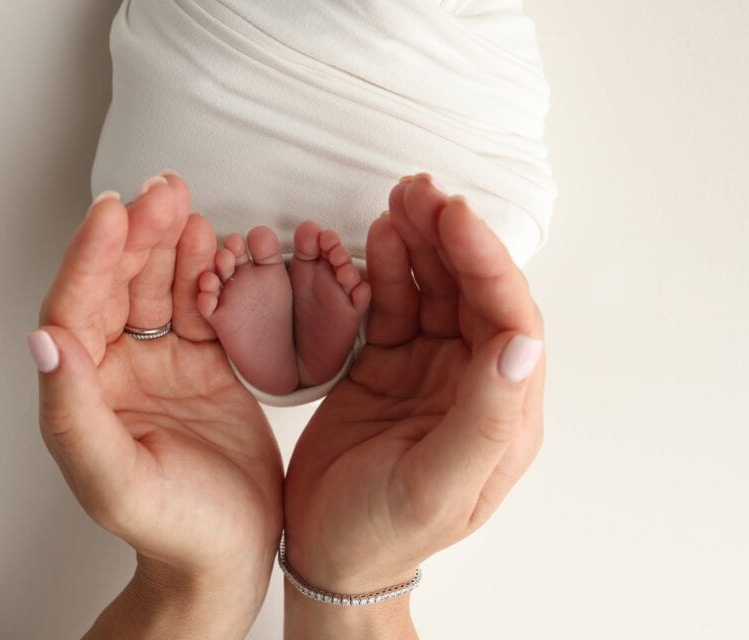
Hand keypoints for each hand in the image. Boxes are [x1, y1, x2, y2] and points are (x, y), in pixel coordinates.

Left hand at [27, 174, 282, 638]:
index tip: (112, 211)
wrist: (231, 551)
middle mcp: (115, 372)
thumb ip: (73, 414)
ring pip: (158, 287)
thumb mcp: (117, 481)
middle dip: (136, 234)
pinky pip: (200, 307)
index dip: (91, 257)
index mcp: (82, 395)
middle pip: (117, 285)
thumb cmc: (173, 530)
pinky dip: (206, 273)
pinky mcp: (203, 365)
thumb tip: (42, 342)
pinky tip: (212, 243)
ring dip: (169, 242)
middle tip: (161, 191)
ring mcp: (160, 365)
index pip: (76, 309)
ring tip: (183, 202)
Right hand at [283, 175, 544, 636]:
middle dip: (451, 237)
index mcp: (503, 413)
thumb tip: (522, 344)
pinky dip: (384, 270)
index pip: (509, 319)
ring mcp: (429, 370)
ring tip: (398, 201)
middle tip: (420, 191)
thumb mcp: (436, 486)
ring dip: (420, 243)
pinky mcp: (387, 365)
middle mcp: (473, 383)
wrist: (328, 551)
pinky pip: (392, 306)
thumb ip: (484, 418)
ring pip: (434, 290)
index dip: (486, 262)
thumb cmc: (384, 532)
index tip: (455, 217)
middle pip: (473, 292)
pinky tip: (376, 239)